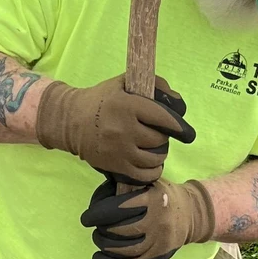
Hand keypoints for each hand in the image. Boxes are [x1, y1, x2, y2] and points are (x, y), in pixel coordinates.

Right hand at [36, 75, 194, 184]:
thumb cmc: (102, 100)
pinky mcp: (116, 167)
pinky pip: (145, 175)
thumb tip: (177, 101)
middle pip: (159, 139)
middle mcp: (124, 129)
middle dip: (163, 137)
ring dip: (159, 154)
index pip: (163, 118)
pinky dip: (153, 171)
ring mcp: (120, 150)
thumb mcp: (124, 83)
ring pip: (154, 158)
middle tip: (157, 134)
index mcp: (128, 106)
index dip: (178, 126)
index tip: (186, 132)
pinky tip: (151, 164)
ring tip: (154, 148)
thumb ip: (153, 85)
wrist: (71, 121)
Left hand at [81, 175, 215, 258]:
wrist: (191, 213)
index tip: (86, 218)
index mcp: (153, 199)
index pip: (118, 208)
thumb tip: (96, 201)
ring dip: (104, 246)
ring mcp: (160, 243)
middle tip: (96, 228)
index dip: (97, 214)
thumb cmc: (160, 195)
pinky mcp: (159, 258)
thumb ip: (123, 187)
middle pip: (119, 231)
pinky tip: (99, 258)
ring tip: (100, 239)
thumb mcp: (147, 182)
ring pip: (124, 251)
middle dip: (101, 230)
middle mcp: (158, 222)